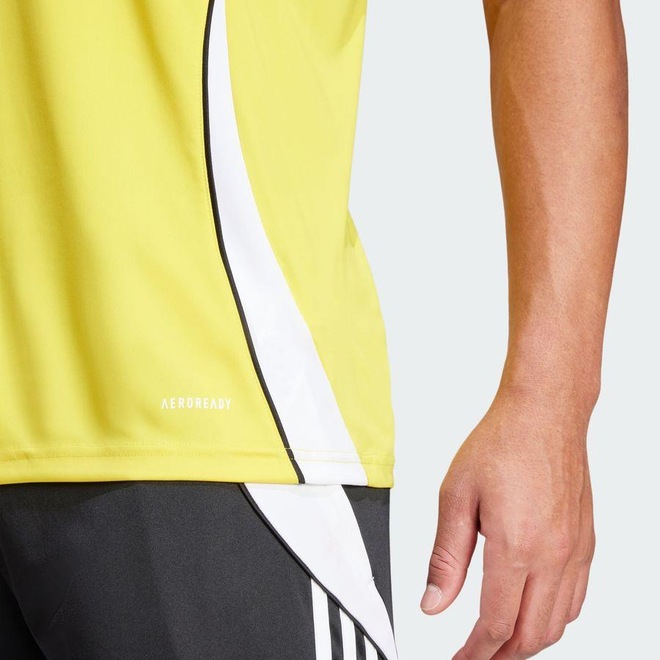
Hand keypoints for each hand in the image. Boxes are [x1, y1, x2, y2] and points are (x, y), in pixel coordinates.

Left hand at [420, 386, 595, 658]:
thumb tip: (433, 603)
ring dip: (528, 641)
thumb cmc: (501, 444)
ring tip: (500, 642)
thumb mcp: (456, 497)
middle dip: (501, 655)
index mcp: (516, 546)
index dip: (475, 652)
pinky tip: (535, 612)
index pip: (496, 624)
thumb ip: (446, 557)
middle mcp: (553, 556)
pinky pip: (576, 599)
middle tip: (476, 656)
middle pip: (530, 634)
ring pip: (558, 623)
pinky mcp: (587, 542)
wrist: (544, 414)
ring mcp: (576, 551)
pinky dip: (554, 619)